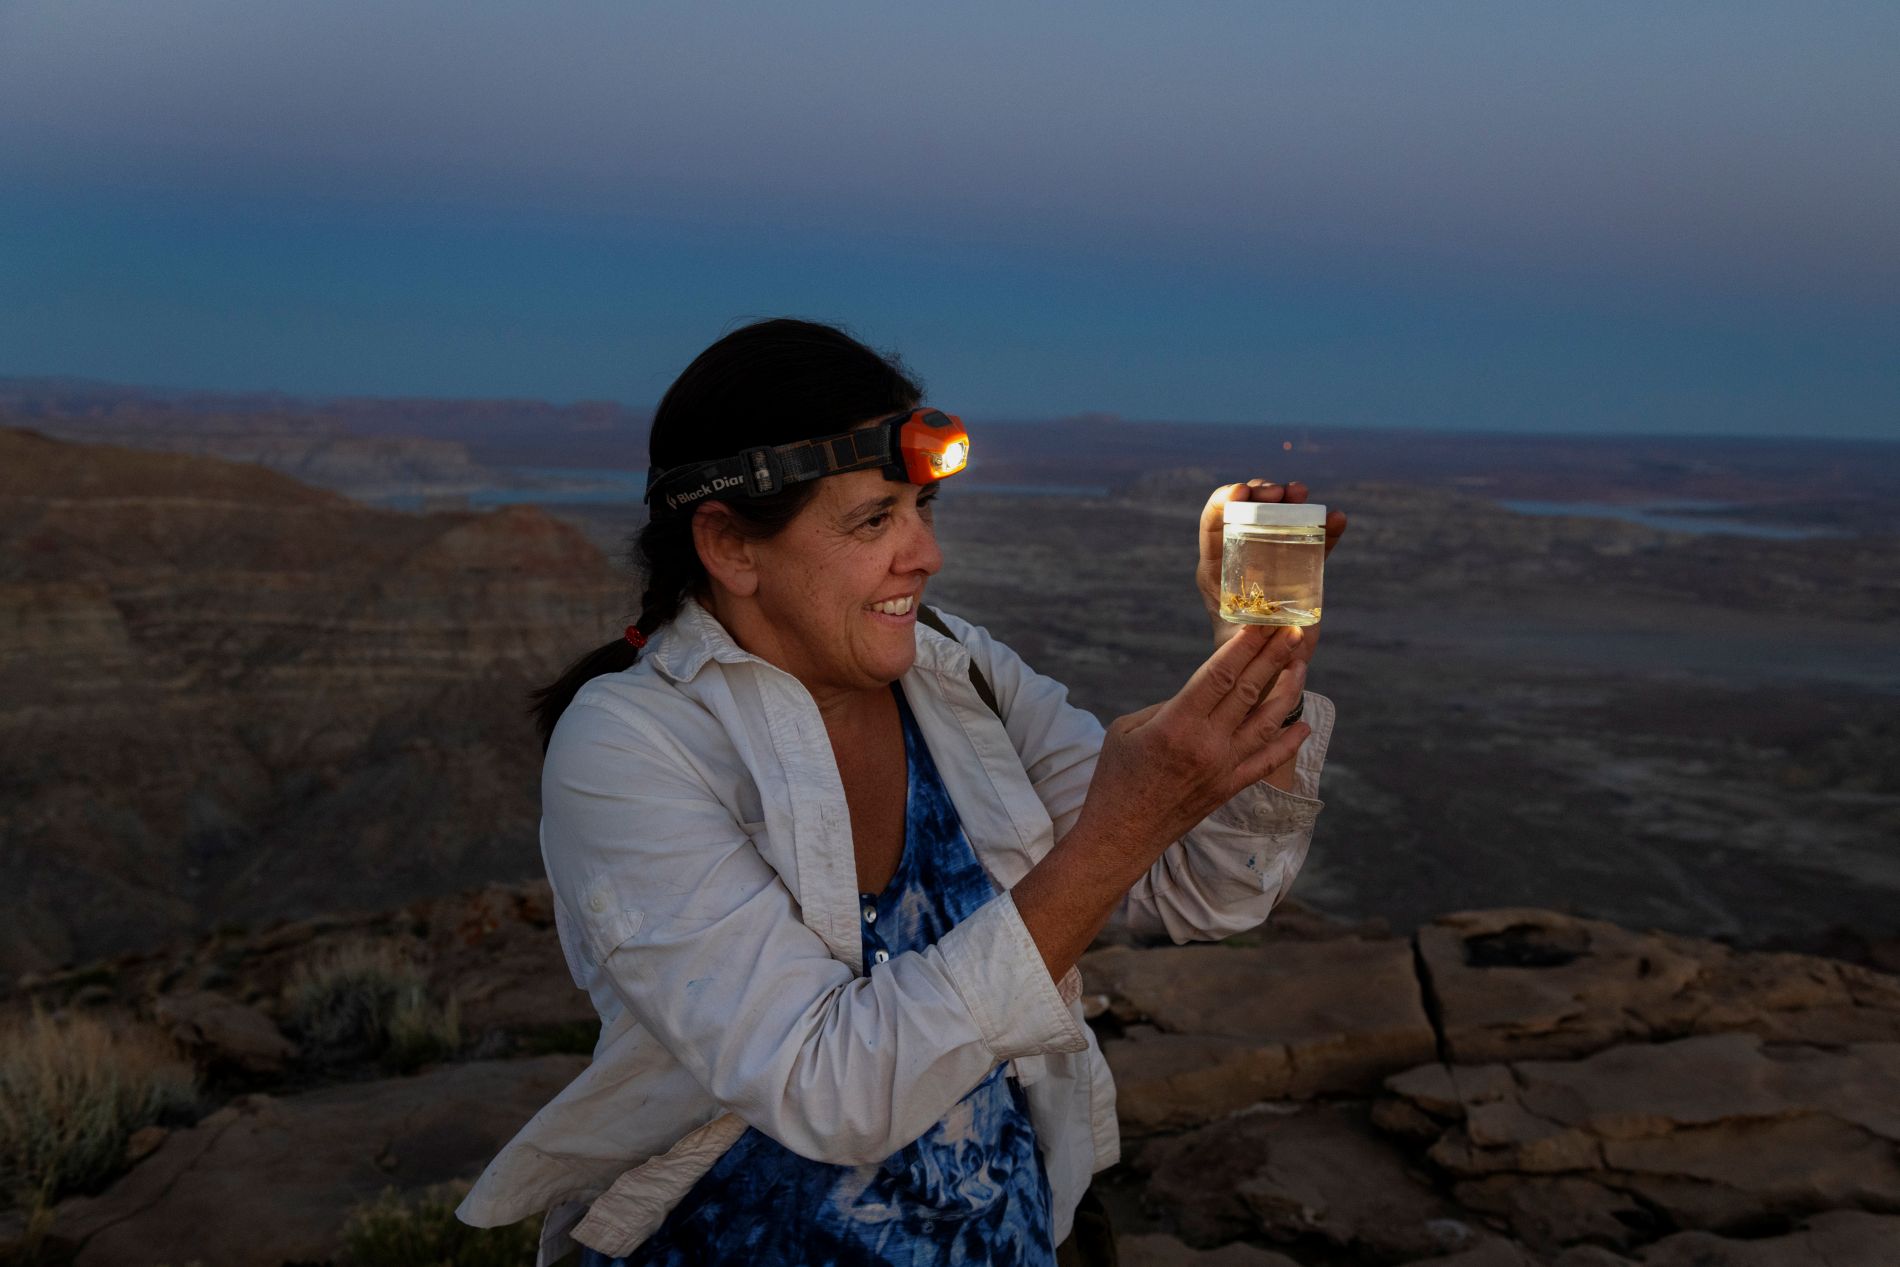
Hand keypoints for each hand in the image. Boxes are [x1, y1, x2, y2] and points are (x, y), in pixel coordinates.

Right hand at [1072, 624, 1310, 867]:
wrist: (1121, 835)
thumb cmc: (1116, 777)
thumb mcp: (1127, 729)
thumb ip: (1167, 706)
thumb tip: (1201, 696)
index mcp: (1176, 724)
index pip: (1219, 675)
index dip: (1244, 646)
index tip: (1262, 623)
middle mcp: (1207, 744)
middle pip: (1249, 691)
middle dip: (1273, 656)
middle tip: (1293, 630)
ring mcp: (1223, 768)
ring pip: (1266, 722)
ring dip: (1287, 690)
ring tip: (1300, 664)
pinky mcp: (1230, 788)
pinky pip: (1267, 761)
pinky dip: (1288, 743)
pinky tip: (1302, 725)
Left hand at [1197, 479, 1347, 657]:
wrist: (1268, 669)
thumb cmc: (1244, 658)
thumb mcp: (1235, 642)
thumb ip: (1244, 631)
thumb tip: (1262, 620)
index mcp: (1216, 568)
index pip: (1213, 523)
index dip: (1223, 500)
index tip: (1242, 492)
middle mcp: (1242, 556)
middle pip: (1247, 511)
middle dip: (1261, 492)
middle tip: (1279, 492)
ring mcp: (1272, 558)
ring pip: (1279, 518)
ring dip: (1291, 501)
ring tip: (1301, 492)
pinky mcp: (1299, 567)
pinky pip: (1312, 541)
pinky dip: (1326, 528)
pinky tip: (1338, 518)